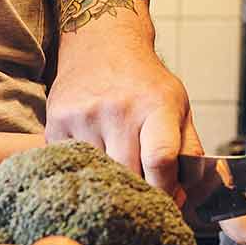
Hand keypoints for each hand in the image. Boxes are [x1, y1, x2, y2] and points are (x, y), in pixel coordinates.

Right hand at [44, 56, 202, 202]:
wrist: (102, 46)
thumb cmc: (145, 84)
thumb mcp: (178, 107)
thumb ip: (188, 151)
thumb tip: (182, 197)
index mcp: (156, 105)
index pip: (160, 159)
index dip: (166, 188)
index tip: (167, 198)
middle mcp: (118, 109)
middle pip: (128, 175)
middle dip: (138, 191)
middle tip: (142, 188)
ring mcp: (84, 116)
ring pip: (99, 176)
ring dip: (110, 181)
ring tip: (118, 164)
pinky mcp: (57, 123)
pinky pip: (74, 166)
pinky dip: (86, 168)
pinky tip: (96, 150)